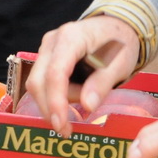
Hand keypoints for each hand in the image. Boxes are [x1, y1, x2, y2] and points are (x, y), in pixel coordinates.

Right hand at [26, 16, 140, 136]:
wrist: (116, 27)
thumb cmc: (119, 43)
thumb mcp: (120, 64)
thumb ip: (102, 83)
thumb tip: (87, 106)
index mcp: (71, 38)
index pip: (55, 73)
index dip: (55, 101)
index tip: (61, 124)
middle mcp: (52, 41)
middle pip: (39, 81)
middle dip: (51, 108)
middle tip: (67, 130)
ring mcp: (46, 48)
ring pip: (38, 83)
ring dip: (55, 102)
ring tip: (82, 104)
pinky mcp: (46, 57)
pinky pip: (43, 82)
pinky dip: (55, 97)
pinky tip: (71, 102)